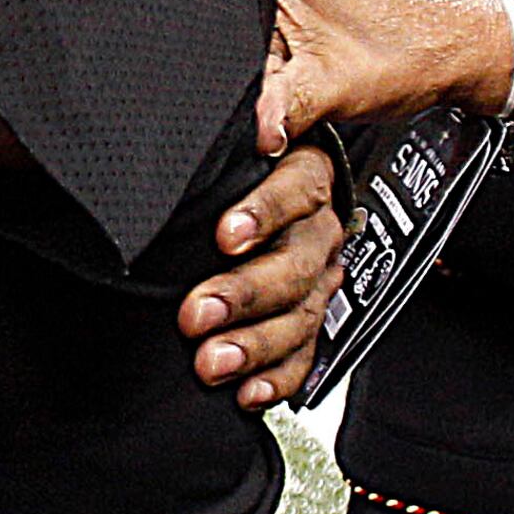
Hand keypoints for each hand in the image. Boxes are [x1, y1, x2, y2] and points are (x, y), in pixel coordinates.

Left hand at [180, 140, 341, 409]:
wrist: (247, 198)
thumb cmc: (228, 164)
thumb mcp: (226, 138)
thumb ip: (234, 127)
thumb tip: (226, 119)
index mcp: (303, 173)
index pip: (296, 189)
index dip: (263, 213)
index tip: (224, 235)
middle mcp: (318, 227)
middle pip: (297, 262)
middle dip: (245, 294)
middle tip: (196, 314)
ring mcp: (318, 276)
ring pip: (301, 314)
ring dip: (256, 344)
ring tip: (211, 363)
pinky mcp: (307, 317)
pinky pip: (304, 353)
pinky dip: (277, 377)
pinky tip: (249, 393)